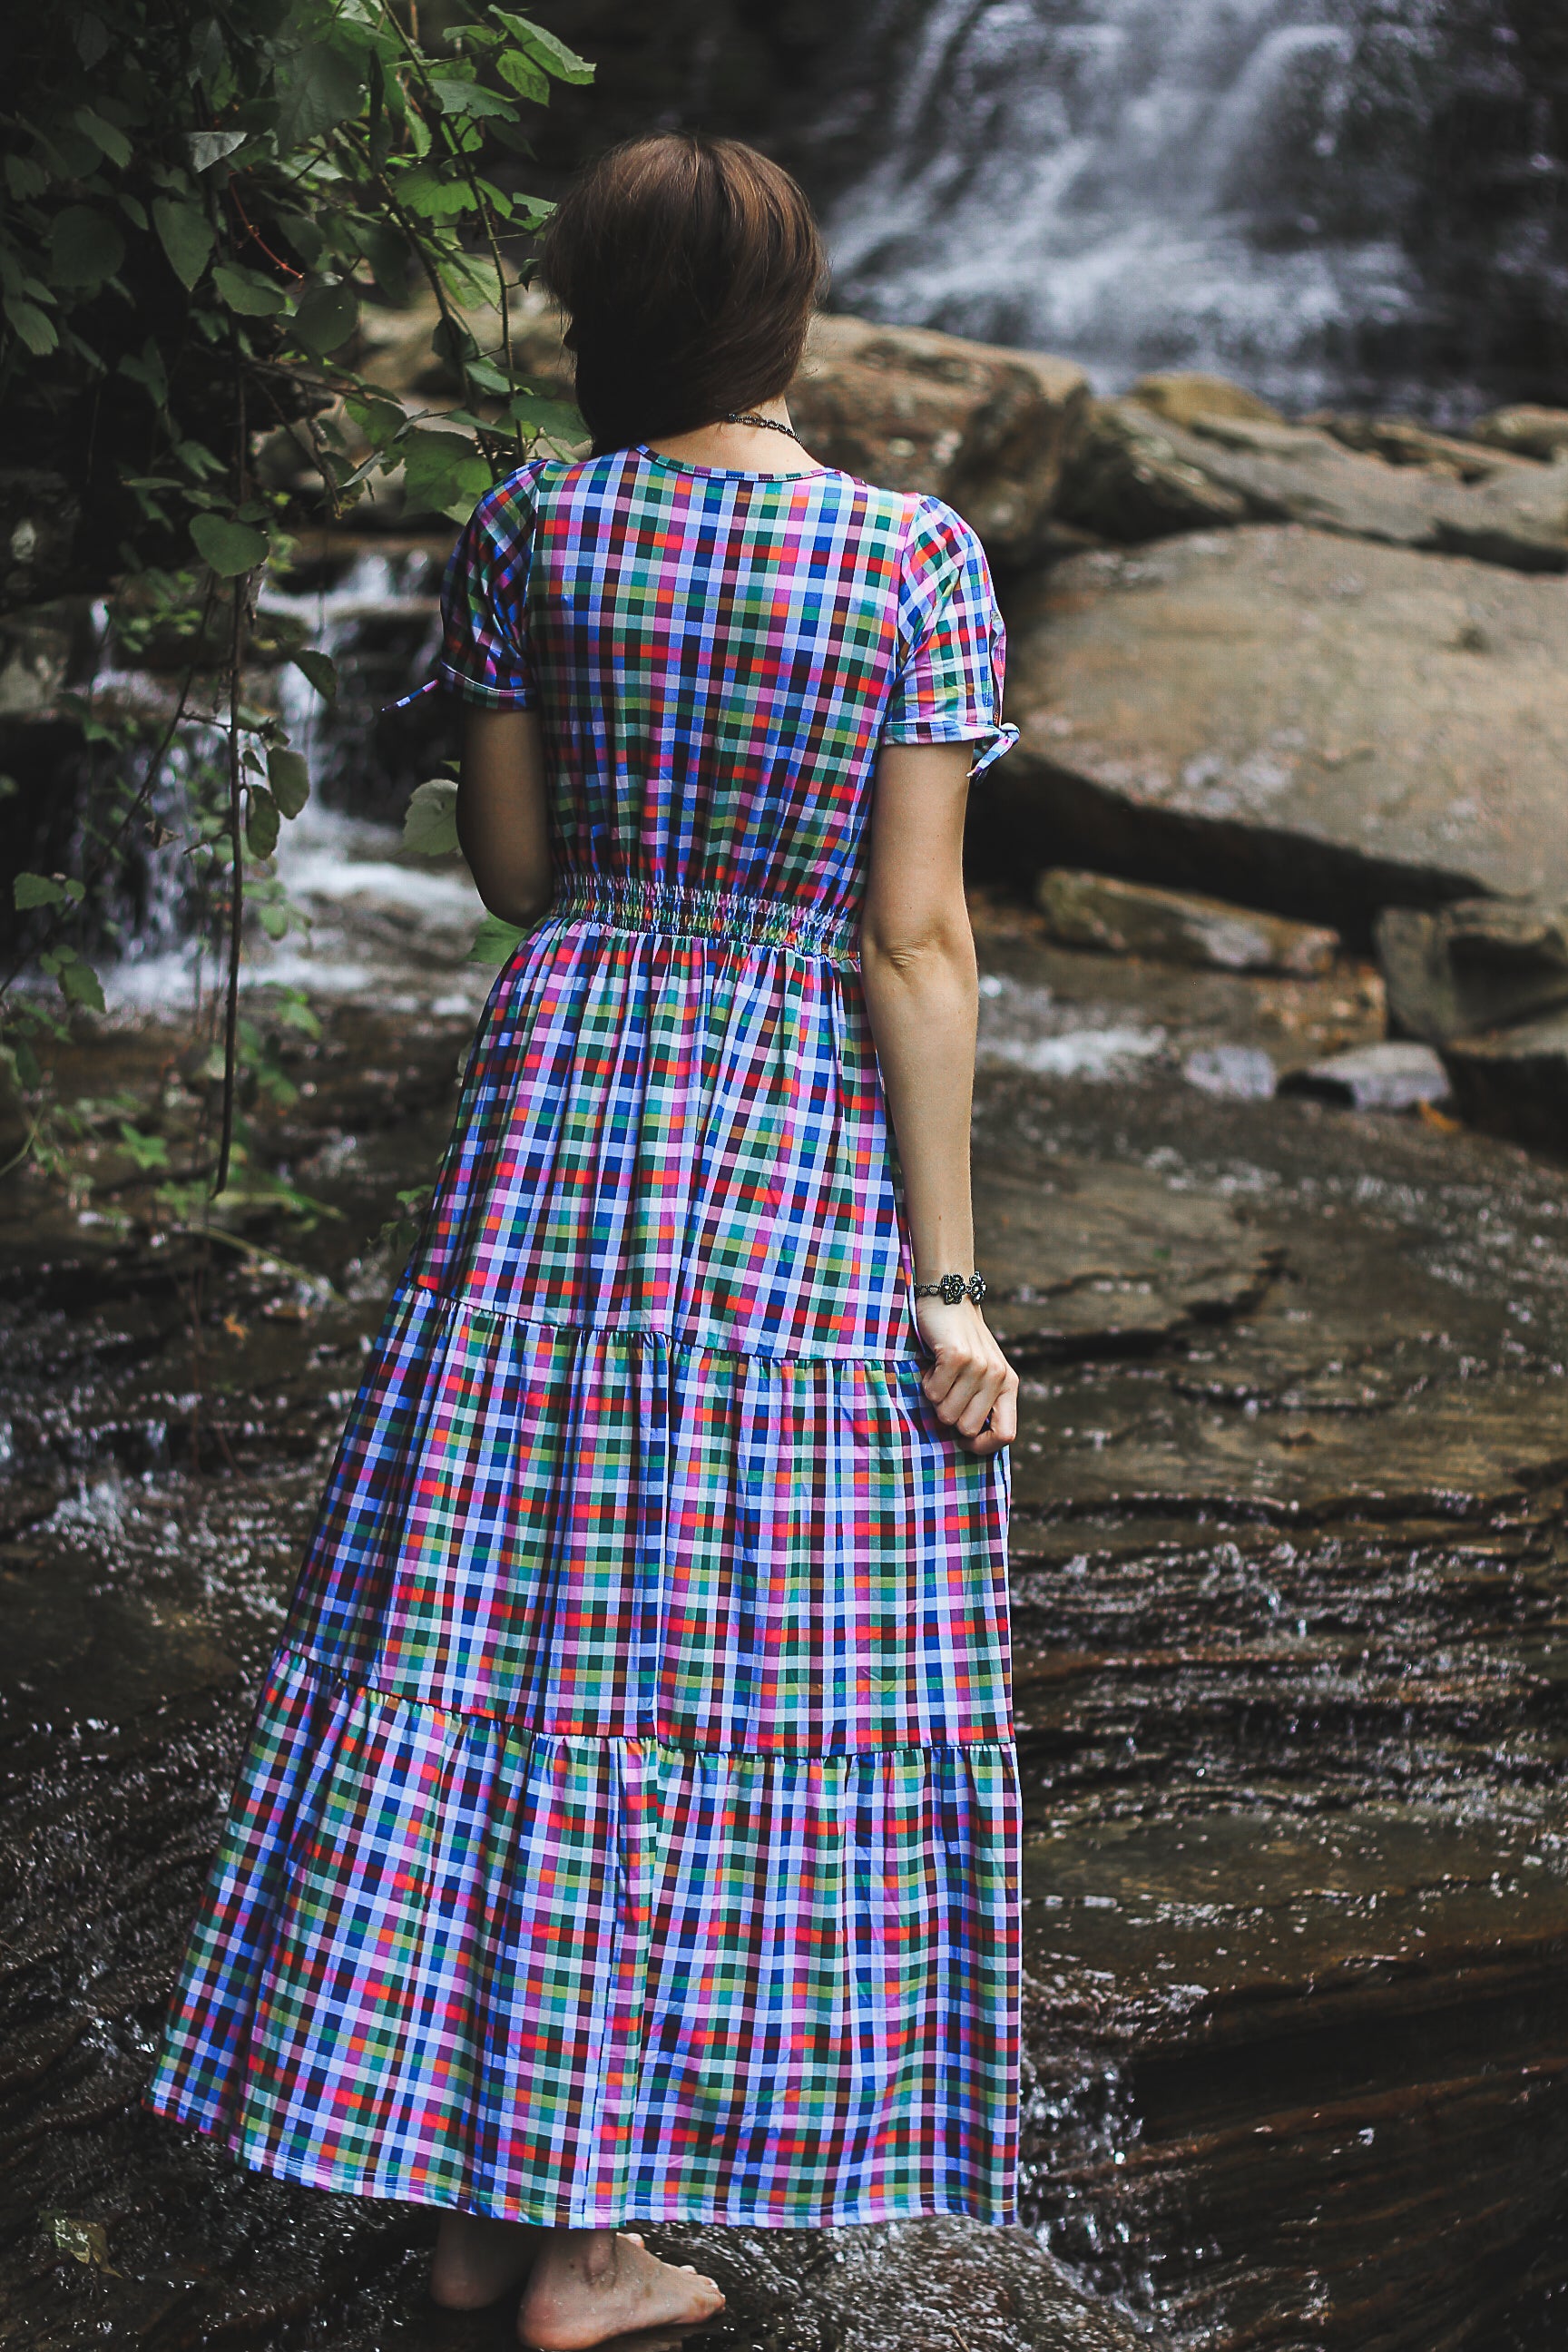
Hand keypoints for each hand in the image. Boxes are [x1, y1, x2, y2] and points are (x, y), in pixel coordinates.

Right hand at [913, 1295, 1017, 1455]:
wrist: (950, 1298)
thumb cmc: (962, 1342)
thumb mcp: (983, 1372)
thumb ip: (983, 1401)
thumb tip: (969, 1441)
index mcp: (1009, 1384)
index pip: (1006, 1435)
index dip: (983, 1446)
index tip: (963, 1441)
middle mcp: (999, 1377)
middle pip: (968, 1428)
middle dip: (950, 1415)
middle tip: (948, 1391)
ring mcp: (979, 1366)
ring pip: (947, 1414)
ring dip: (936, 1397)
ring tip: (942, 1374)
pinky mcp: (957, 1357)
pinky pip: (933, 1393)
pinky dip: (927, 1382)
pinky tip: (934, 1364)